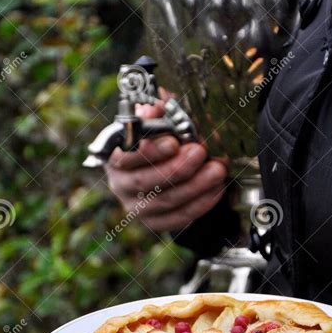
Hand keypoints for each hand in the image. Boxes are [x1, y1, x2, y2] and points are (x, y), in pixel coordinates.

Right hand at [104, 99, 227, 232]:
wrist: (157, 167)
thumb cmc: (154, 140)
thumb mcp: (152, 122)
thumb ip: (154, 115)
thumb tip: (155, 110)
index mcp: (115, 157)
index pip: (126, 157)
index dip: (150, 151)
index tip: (174, 142)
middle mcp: (120, 185)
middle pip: (146, 182)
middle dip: (178, 168)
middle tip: (201, 153)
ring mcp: (136, 208)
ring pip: (165, 201)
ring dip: (195, 186)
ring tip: (217, 171)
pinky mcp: (154, 222)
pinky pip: (177, 218)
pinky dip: (200, 205)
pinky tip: (216, 190)